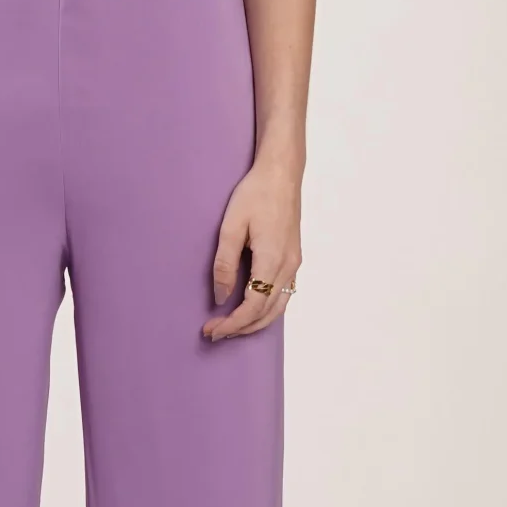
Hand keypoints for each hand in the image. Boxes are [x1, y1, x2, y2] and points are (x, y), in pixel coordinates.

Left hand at [203, 155, 301, 341]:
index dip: (232, 323)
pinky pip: (283, 296)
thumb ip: (225, 264)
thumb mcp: (232, 226)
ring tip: (231, 327)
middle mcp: (289, 267)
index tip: (211, 330)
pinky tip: (251, 310)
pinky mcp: (294, 259)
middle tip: (214, 333)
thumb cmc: (255, 193)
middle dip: (240, 328)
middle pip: (267, 313)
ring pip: (278, 308)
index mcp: (273, 260)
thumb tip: (220, 296)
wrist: (282, 173)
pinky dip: (267, 310)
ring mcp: (295, 264)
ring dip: (255, 323)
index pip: (252, 306)